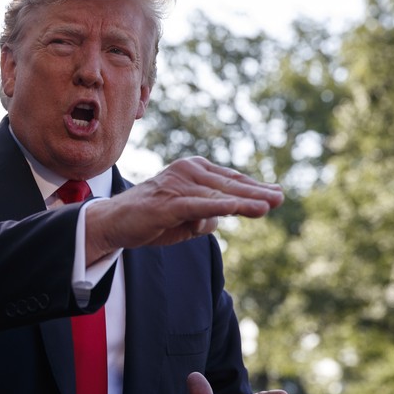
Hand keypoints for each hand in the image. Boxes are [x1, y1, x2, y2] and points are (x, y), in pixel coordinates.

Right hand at [84, 157, 282, 262]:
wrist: (114, 223)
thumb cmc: (151, 219)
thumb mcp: (187, 218)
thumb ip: (207, 216)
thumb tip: (223, 217)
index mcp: (193, 171)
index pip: (230, 180)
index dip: (254, 187)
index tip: (275, 194)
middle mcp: (187, 172)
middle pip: (229, 184)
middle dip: (257, 193)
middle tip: (280, 198)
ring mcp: (177, 186)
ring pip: (218, 194)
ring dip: (244, 201)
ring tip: (267, 206)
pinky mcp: (168, 203)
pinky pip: (198, 205)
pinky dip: (218, 206)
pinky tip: (236, 209)